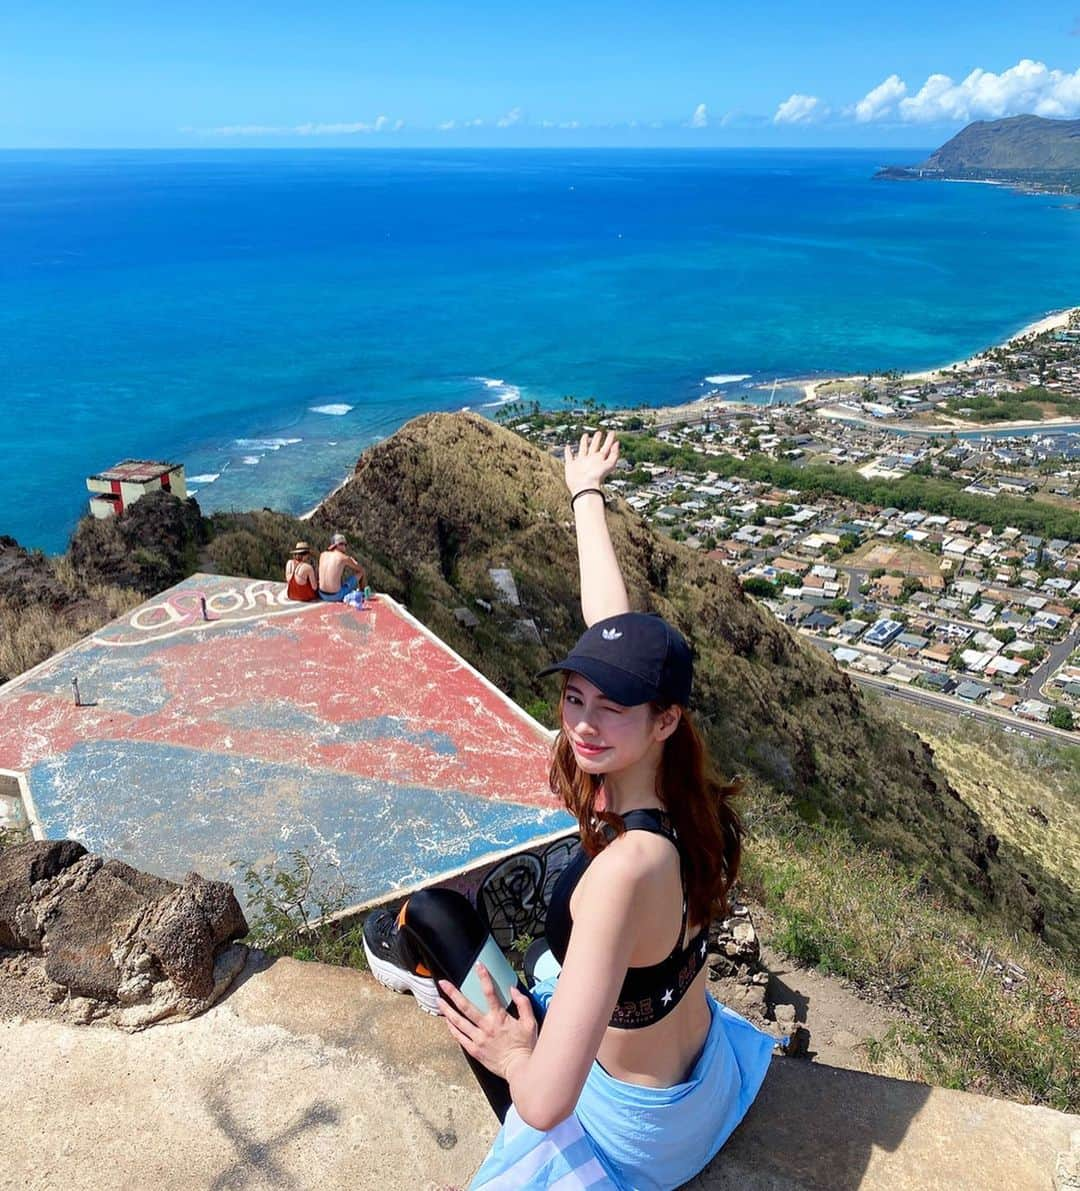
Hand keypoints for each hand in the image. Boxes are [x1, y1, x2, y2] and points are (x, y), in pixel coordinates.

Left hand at [438, 964, 537, 1080]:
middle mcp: (485, 1027)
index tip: (478, 966)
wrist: (520, 1070)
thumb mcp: (530, 1022)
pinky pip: (460, 1038)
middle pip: (466, 1006)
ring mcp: (478, 1039)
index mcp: (499, 1018)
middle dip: (453, 993)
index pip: (490, 993)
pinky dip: (452, 1028)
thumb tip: (513, 989)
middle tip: (443, 983)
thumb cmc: (526, 1046)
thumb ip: (523, 1003)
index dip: (483, 977)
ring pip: (458, 1022)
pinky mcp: (474, 1051)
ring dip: (447, 1010)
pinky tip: (447, 1021)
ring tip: (438, 1000)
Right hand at [564, 430, 619, 497]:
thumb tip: (617, 443)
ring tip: (585, 435)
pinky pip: (569, 456)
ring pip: (583, 449)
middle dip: (597, 439)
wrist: (584, 487)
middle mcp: (590, 459)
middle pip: (594, 446)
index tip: (611, 432)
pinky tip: (567, 447)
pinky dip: (568, 452)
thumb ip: (614, 454)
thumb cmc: (596, 478)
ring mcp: (580, 462)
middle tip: (599, 432)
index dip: (609, 439)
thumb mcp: (609, 465)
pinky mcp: (571, 465)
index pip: (606, 447)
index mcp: (599, 459)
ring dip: (584, 442)